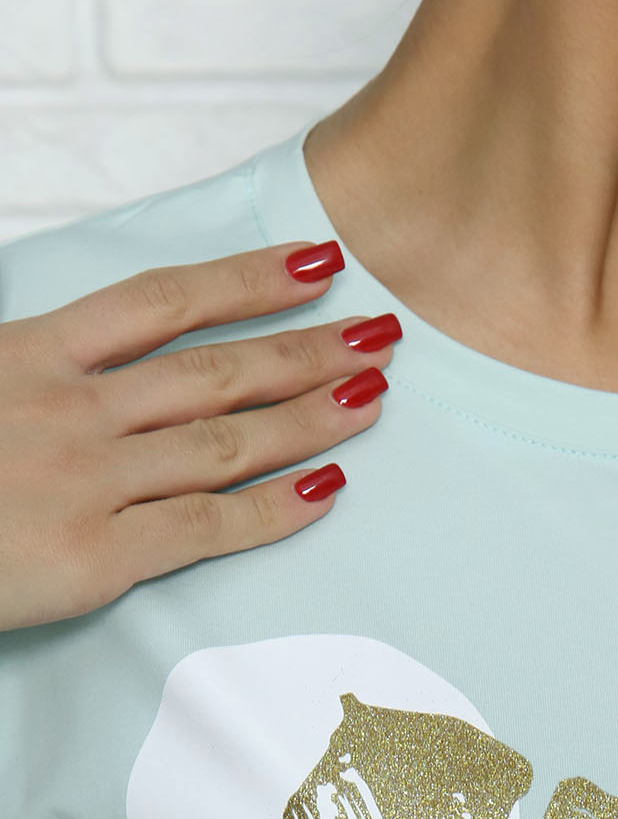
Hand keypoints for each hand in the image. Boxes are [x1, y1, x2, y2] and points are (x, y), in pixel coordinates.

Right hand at [0, 240, 398, 630]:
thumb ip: (35, 362)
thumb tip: (92, 354)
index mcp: (28, 354)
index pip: (161, 302)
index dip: (248, 278)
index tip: (318, 262)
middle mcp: (69, 408)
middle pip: (215, 368)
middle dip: (307, 346)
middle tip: (381, 334)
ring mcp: (87, 480)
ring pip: (226, 440)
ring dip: (310, 415)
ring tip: (373, 396)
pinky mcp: (96, 557)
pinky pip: (208, 528)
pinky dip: (276, 509)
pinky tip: (329, 488)